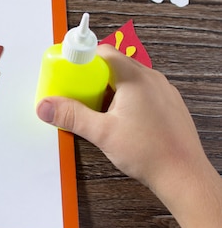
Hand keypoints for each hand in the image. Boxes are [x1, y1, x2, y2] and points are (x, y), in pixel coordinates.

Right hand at [36, 45, 221, 227]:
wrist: (184, 175)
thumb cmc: (146, 151)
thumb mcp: (101, 133)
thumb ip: (71, 116)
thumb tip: (44, 106)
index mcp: (135, 78)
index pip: (103, 52)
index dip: (82, 58)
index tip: (66, 71)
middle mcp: (152, 78)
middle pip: (115, 65)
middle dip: (92, 76)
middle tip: (75, 93)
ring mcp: (163, 91)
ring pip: (129, 78)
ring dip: (109, 87)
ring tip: (94, 108)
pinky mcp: (169, 104)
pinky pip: (141, 91)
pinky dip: (125, 97)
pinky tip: (117, 119)